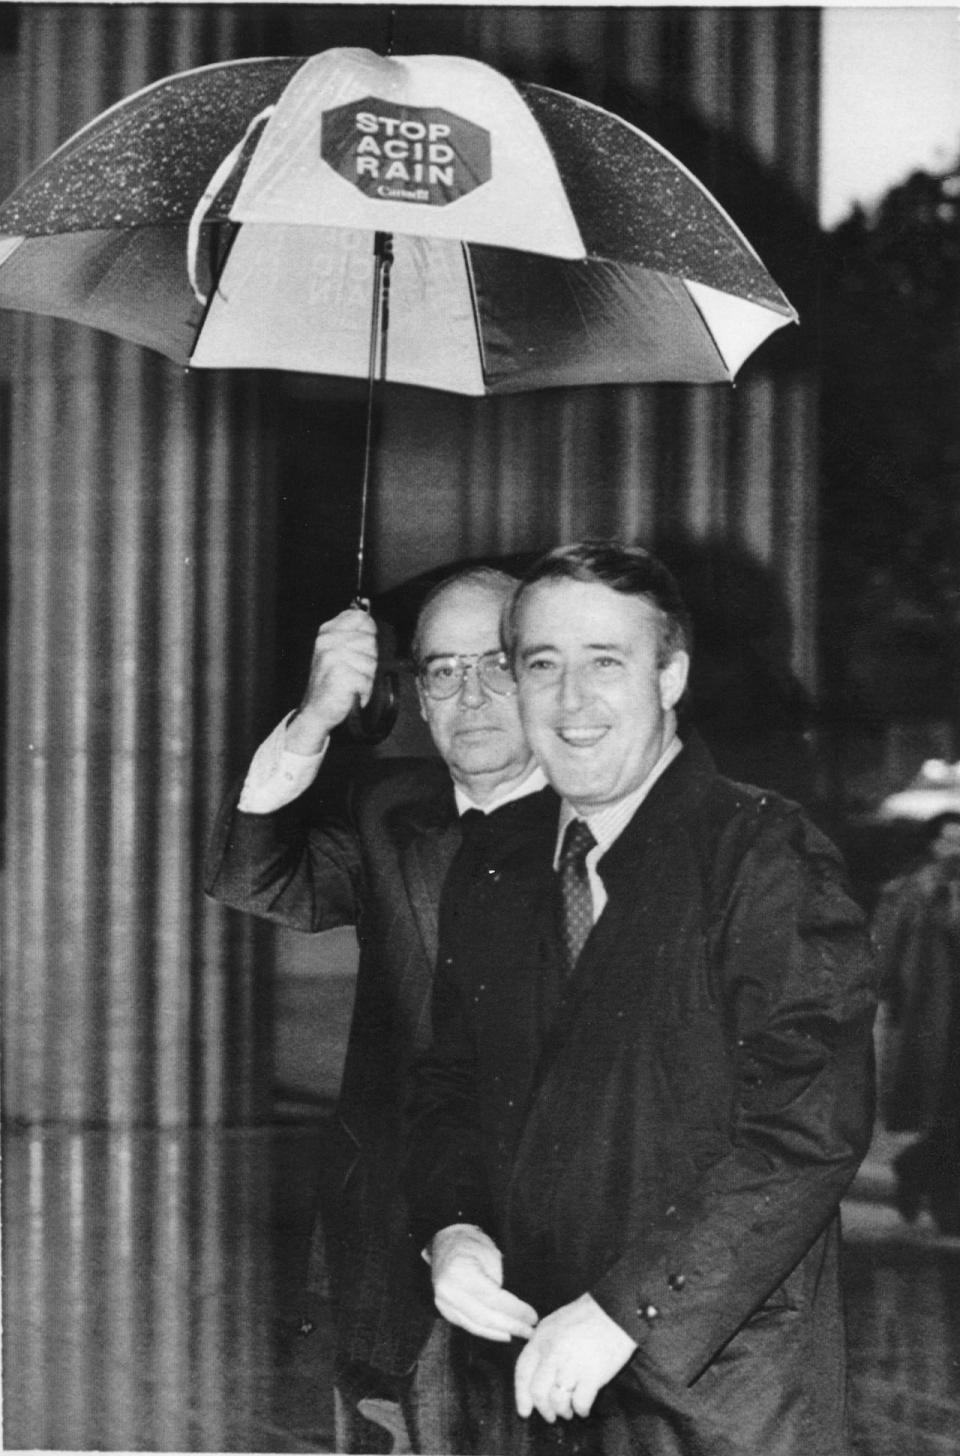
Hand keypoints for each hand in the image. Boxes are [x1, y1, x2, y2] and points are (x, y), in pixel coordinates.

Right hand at [285, 604, 378, 750]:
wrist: (317, 710)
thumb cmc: (332, 681)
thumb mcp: (338, 650)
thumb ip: (352, 631)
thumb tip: (366, 609)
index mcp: (327, 631)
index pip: (362, 617)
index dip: (370, 632)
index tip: (361, 648)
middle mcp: (327, 641)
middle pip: (370, 641)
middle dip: (369, 660)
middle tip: (353, 672)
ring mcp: (332, 657)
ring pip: (371, 662)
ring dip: (366, 677)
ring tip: (351, 683)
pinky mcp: (339, 674)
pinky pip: (367, 680)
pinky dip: (363, 690)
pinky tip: (350, 692)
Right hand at [429, 1225, 538, 1343]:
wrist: (447, 1240)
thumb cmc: (472, 1243)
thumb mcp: (491, 1254)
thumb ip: (499, 1282)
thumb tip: (517, 1307)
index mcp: (459, 1273)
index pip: (492, 1298)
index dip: (514, 1310)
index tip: (532, 1317)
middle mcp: (448, 1292)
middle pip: (484, 1317)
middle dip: (511, 1326)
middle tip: (530, 1331)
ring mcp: (444, 1303)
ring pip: (477, 1326)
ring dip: (501, 1333)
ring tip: (521, 1335)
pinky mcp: (446, 1311)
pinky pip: (469, 1325)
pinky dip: (488, 1331)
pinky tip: (503, 1333)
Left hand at [514, 1293, 636, 1422]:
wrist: (615, 1311)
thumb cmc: (586, 1316)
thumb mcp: (555, 1323)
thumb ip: (542, 1345)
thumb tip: (534, 1373)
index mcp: (541, 1338)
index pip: (522, 1372)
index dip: (522, 1396)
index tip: (525, 1411)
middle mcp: (553, 1352)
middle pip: (538, 1392)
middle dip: (544, 1410)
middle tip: (551, 1416)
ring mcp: (572, 1364)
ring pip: (557, 1401)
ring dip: (563, 1411)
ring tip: (570, 1410)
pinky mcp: (592, 1375)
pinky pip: (580, 1403)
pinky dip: (581, 1410)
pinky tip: (584, 1407)